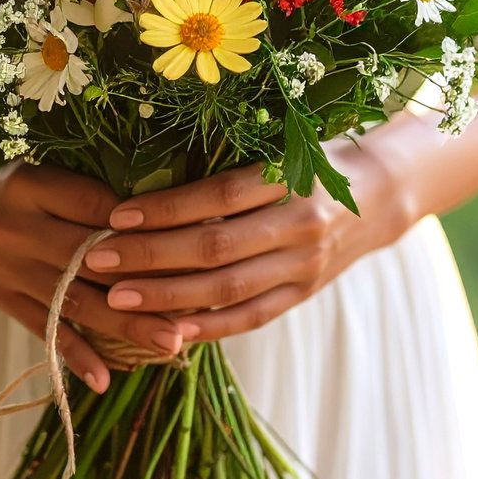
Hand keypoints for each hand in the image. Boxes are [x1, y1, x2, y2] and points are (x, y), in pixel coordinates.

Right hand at [0, 148, 192, 392]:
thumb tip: (167, 215)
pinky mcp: (2, 298)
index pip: (93, 205)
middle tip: (193, 308)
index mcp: (30, 184)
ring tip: (169, 344)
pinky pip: (44, 330)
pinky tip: (106, 380)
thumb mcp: (44, 166)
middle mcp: (14, 228)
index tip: (188, 242)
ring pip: (73, 302)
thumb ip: (90, 187)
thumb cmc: (14, 177)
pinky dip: (76, 356)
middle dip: (143, 286)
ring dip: (124, 327)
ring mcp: (6, 268)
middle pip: (88, 260)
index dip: (139, 226)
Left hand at [86, 147, 404, 341]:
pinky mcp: (304, 294)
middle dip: (150, 257)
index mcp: (291, 177)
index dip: (165, 209)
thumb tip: (144, 178)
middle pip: (215, 248)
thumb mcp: (278, 146)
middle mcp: (301, 224)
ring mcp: (305, 265)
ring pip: (227, 289)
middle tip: (97, 260)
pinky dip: (208, 328)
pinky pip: (250, 318)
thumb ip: (226, 164)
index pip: (217, 198)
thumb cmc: (310, 158)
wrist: (380, 193)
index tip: (115, 215)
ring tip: (116, 300)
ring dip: (167, 297)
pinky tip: (167, 333)